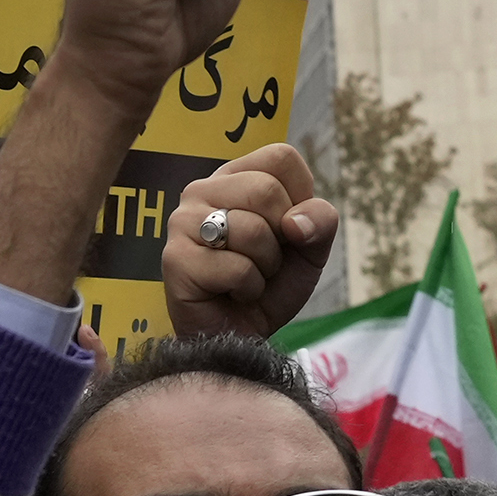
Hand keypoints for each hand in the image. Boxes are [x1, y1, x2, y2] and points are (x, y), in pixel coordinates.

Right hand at [166, 141, 339, 338]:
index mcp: (234, 177)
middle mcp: (202, 190)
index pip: (280, 157)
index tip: (286, 229)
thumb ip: (321, 222)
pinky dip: (248, 289)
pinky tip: (231, 293)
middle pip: (265, 189)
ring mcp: (183, 222)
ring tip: (248, 277)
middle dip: (281, 237)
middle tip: (264, 260)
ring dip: (265, 267)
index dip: (300, 196)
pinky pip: (237, 268)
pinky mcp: (175, 259)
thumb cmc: (269, 286)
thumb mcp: (310, 250)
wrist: (239, 337)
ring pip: (252, 229)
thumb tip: (295, 222)